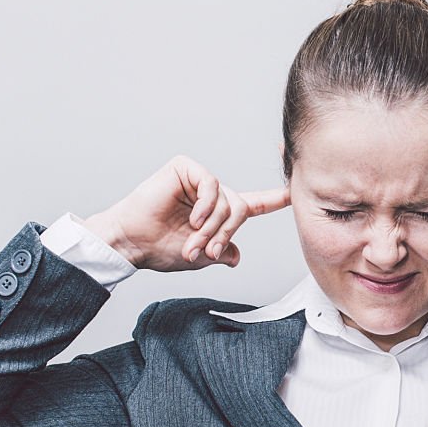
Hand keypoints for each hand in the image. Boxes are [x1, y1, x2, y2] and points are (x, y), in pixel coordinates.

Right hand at [82, 155, 289, 271]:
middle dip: (226, 233)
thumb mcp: (201, 257)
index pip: (253, 204)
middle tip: (207, 249)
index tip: (294, 192)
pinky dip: (206, 206)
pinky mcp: (185, 169)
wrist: (133, 243)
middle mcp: (211, 194)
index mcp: (217, 213)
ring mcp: (198, 180)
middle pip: (240, 208)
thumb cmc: (160, 249)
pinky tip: (192, 218)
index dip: (274, 199)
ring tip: (193, 240)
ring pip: (226, 200)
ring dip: (212, 226)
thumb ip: (222, 253)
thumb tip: (236, 256)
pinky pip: (212, 186)